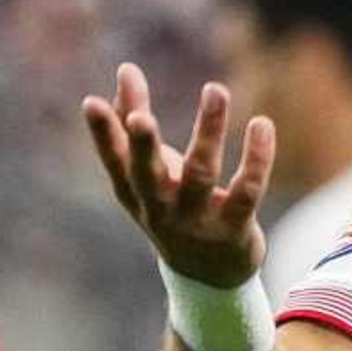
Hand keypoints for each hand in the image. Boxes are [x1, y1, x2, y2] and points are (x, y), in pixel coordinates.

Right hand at [82, 63, 272, 286]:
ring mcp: (197, 221)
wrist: (209, 276)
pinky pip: (247, 190)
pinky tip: (261, 124)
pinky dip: (255, 158)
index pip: (114, 162)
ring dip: (208, 131)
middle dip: (143, 146)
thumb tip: (124, 74)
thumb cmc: (173, 207)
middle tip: (140, 118)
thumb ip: (135, 123)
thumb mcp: (151, 173)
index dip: (102, 134)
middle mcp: (161, 209)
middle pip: (148, 175)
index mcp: (135, 194)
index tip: (90, 102)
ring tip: (214, 90)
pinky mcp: (234, 228)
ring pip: (201, 174)